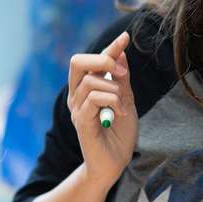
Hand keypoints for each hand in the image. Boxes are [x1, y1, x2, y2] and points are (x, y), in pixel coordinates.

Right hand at [67, 31, 137, 187]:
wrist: (114, 164)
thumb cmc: (119, 134)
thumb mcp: (126, 100)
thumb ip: (121, 79)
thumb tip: (120, 54)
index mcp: (86, 89)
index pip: (93, 60)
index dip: (110, 47)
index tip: (126, 36)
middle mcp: (76, 96)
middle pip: (77, 62)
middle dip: (102, 59)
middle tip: (121, 72)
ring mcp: (76, 109)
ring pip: (92, 82)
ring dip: (115, 90)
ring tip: (123, 106)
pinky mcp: (80, 122)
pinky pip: (94, 99)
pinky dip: (112, 101)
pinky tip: (120, 113)